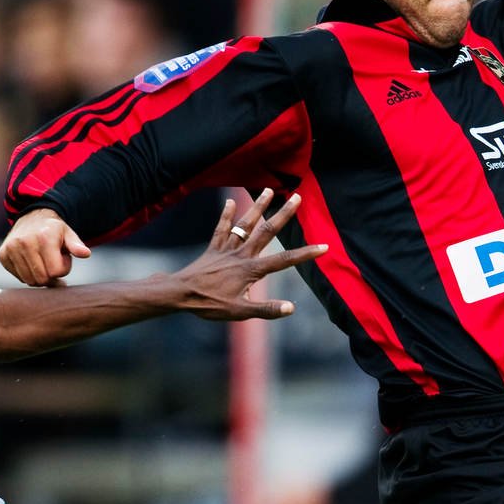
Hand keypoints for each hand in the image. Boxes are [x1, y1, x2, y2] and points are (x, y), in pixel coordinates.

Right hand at [0, 209, 90, 285]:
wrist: (32, 218)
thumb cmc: (54, 230)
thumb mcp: (68, 234)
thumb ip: (76, 245)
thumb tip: (85, 254)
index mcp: (44, 237)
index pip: (56, 272)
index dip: (63, 269)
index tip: (63, 259)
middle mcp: (24, 242)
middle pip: (42, 279)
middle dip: (52, 275)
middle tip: (53, 263)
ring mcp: (11, 248)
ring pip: (30, 280)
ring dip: (40, 276)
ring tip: (43, 262)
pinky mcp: (2, 255)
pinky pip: (19, 277)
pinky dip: (28, 275)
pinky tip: (32, 263)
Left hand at [175, 190, 325, 320]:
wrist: (179, 294)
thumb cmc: (209, 304)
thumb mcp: (240, 313)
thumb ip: (266, 309)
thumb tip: (291, 308)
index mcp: (251, 270)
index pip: (284, 261)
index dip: (305, 254)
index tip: (323, 247)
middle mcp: (241, 255)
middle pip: (267, 231)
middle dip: (284, 214)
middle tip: (297, 197)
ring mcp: (227, 249)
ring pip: (246, 224)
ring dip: (258, 206)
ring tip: (269, 190)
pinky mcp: (213, 249)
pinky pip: (222, 228)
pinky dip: (227, 215)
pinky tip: (231, 201)